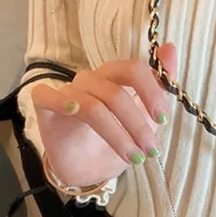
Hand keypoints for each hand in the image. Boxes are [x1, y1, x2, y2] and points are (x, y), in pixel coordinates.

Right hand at [30, 44, 176, 186]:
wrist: (89, 168)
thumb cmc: (118, 136)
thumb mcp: (146, 115)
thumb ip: (159, 83)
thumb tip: (170, 48)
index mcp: (115, 77)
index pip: (134, 70)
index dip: (151, 93)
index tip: (162, 119)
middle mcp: (91, 80)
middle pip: (116, 93)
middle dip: (138, 125)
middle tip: (151, 149)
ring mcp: (67, 92)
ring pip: (94, 107)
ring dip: (118, 136)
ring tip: (134, 158)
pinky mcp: (45, 107)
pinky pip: (46, 96)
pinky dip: (61, 101)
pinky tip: (74, 111)